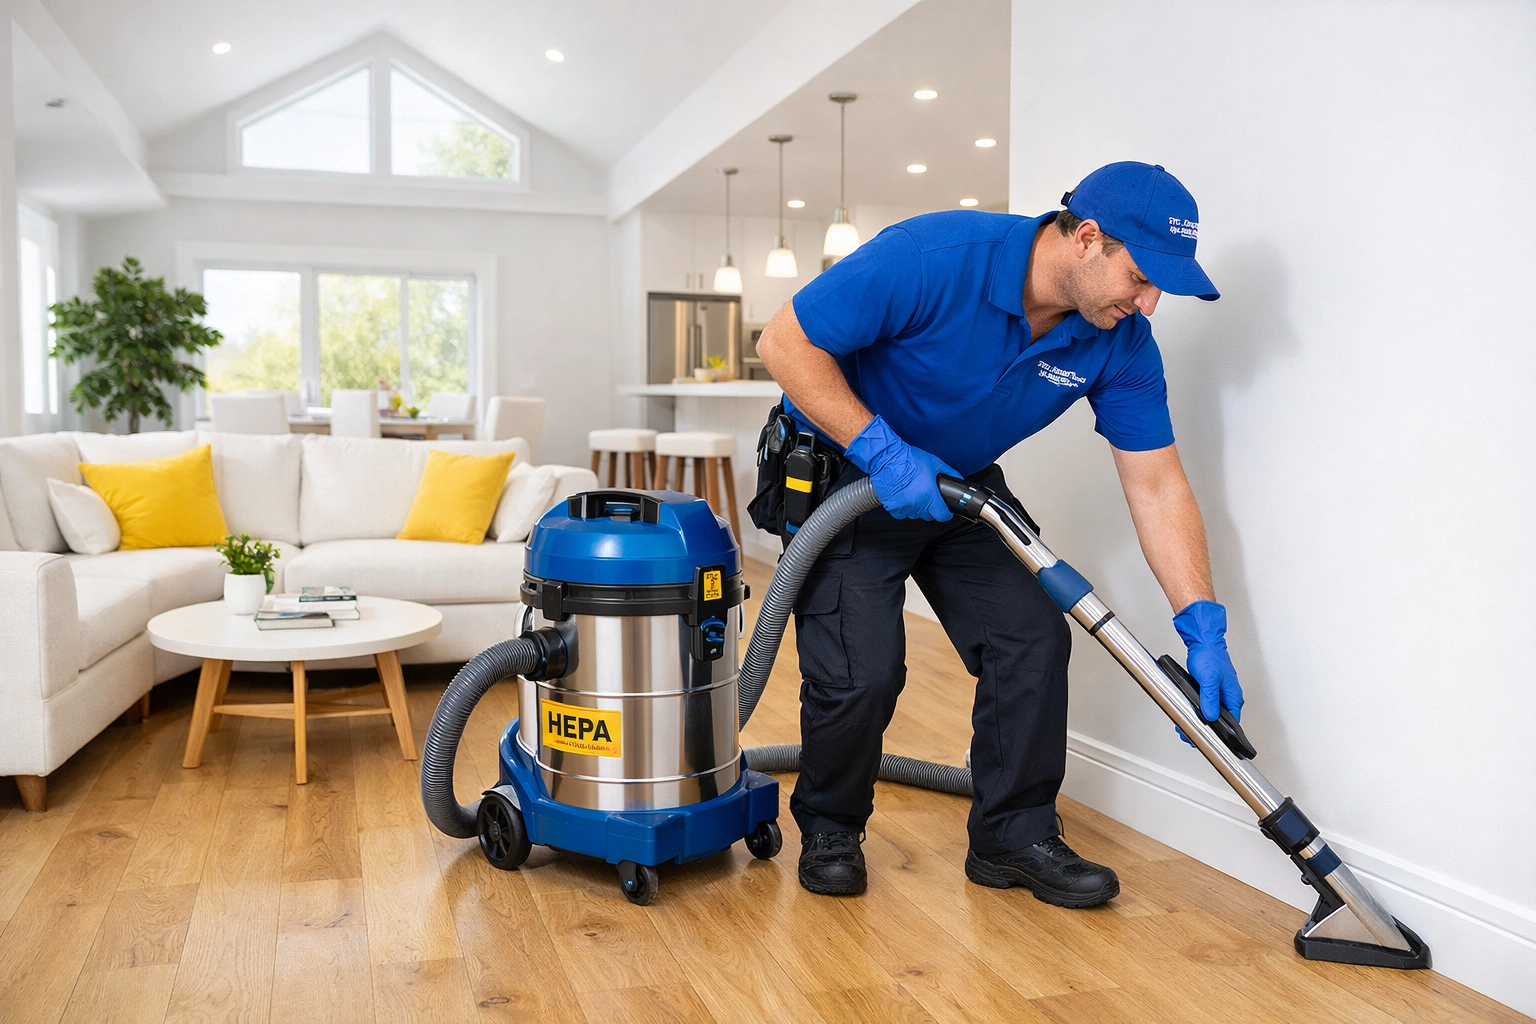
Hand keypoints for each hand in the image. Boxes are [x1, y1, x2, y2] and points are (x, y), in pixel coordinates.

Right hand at [843, 415, 959, 520]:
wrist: (886, 457)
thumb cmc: (908, 458)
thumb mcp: (934, 462)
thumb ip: (949, 472)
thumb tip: (958, 480)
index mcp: (928, 494)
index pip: (942, 516)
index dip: (946, 513)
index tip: (945, 510)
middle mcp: (916, 503)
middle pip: (928, 515)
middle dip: (931, 508)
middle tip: (929, 496)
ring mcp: (903, 506)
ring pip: (915, 515)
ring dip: (917, 508)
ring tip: (915, 493)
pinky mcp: (891, 506)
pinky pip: (901, 514)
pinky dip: (904, 508)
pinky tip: (904, 497)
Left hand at [1173, 600, 1242, 745]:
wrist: (1203, 642)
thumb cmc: (1210, 656)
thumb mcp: (1209, 680)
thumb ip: (1210, 699)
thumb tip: (1210, 716)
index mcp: (1233, 698)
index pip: (1229, 724)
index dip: (1218, 734)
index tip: (1206, 741)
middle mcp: (1227, 698)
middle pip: (1218, 721)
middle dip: (1205, 729)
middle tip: (1190, 736)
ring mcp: (1218, 694)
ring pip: (1210, 713)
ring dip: (1198, 720)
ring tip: (1185, 728)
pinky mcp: (1208, 690)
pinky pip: (1204, 705)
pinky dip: (1196, 710)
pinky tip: (1187, 714)